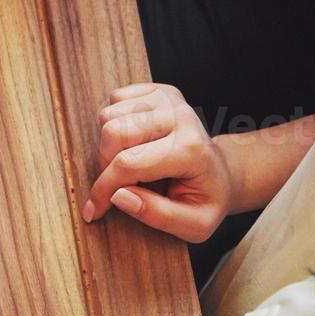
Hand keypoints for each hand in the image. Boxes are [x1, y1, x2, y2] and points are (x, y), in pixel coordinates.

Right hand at [82, 83, 232, 243]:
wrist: (221, 172)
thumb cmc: (206, 199)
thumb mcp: (194, 225)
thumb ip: (158, 215)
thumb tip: (118, 197)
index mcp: (191, 149)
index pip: (129, 164)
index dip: (104, 190)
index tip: (94, 210)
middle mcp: (180, 116)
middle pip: (113, 132)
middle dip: (105, 164)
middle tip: (120, 183)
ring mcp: (168, 99)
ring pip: (108, 115)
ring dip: (109, 145)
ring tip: (130, 163)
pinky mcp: (156, 90)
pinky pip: (113, 101)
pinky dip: (113, 124)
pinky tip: (131, 142)